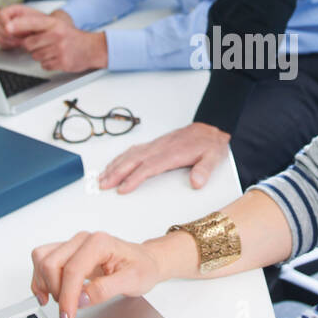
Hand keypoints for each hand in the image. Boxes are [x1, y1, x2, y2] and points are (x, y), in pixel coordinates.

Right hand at [0, 3, 49, 48]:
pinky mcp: (5, 38)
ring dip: (8, 41)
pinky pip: (0, 42)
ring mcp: (4, 28)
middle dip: (8, 35)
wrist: (47, 31)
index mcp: (14, 10)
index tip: (10, 29)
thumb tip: (8, 27)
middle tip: (21, 39)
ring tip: (21, 42)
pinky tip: (18, 45)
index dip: (4, 22)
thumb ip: (23, 23)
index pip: (1, 14)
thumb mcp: (36, 21)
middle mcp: (7, 18)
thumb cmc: (43, 23)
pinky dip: (8, 45)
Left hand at [20, 16, 105, 71]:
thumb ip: (39, 26)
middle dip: (33, 46)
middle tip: (44, 44)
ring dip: (41, 55)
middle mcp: (56, 35)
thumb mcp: (57, 25)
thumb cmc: (71, 37)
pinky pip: (44, 65)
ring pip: (36, 56)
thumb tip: (17, 30)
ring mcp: (59, 49)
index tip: (7, 27)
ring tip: (53, 51)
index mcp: (54, 24)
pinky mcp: (62, 62)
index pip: (32, 23)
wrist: (91, 48)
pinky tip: (57, 58)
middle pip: (29, 44)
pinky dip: (48, 63)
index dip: (18, 25)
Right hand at [31, 229, 163, 317]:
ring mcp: (72, 245)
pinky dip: (40, 279)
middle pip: (51, 264)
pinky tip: (47, 294)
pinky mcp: (66, 253)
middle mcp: (82, 240)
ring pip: (42, 259)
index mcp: (99, 243)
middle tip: (68, 312)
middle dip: (56, 292)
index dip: (67, 297)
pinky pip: (42, 260)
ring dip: (44, 284)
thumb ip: (105, 290)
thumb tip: (81, 299)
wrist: (144, 261)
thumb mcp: (132, 281)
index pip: (72, 270)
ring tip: (58, 302)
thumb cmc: (141, 267)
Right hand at [99, 122, 230, 193]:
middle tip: (103, 185)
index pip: (149, 167)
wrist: (210, 129)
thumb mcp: (214, 157)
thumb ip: (205, 170)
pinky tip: (114, 165)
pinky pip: (133, 150)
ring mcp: (156, 145)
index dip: (134, 178)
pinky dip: (121, 158)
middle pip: (134, 160)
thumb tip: (197, 182)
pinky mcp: (155, 144)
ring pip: (130, 154)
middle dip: (116, 173)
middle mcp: (161, 148)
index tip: (123, 188)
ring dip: (115, 166)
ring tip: (102, 178)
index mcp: (173, 153)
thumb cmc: (210, 145)